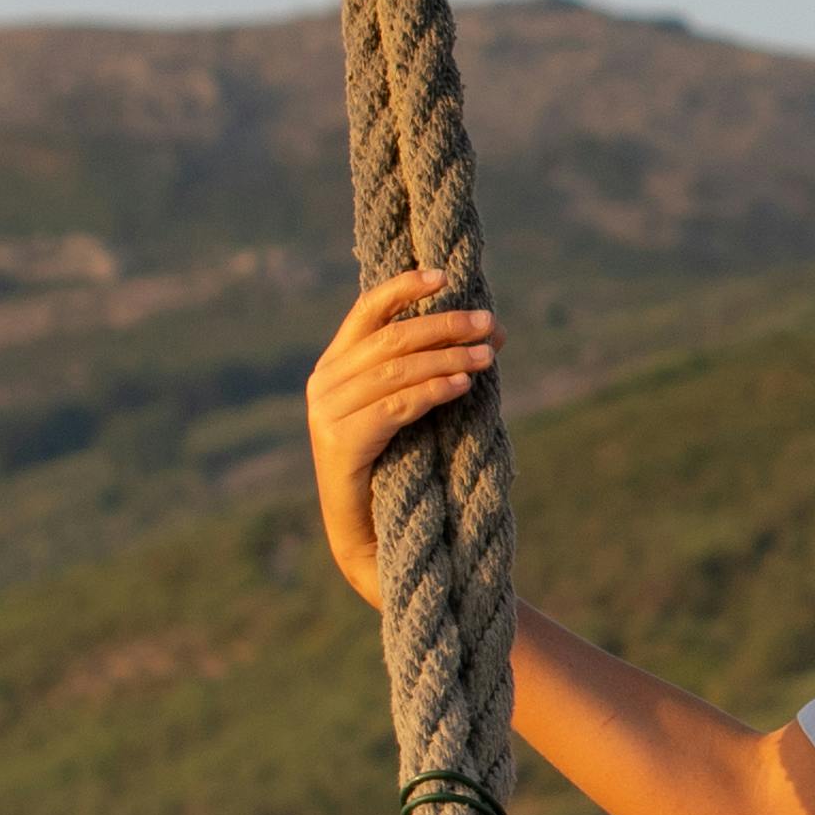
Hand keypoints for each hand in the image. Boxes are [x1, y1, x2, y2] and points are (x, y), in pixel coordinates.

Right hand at [299, 272, 498, 608]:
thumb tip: (488, 331)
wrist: (371, 538)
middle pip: (391, 339)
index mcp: (335, 365)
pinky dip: (432, 392)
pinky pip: (394, 407)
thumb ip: (430, 367)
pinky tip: (462, 386)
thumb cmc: (399, 467)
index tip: (446, 276)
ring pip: (395, 370)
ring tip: (487, 357)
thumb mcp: (408, 406)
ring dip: (447, 359)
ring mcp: (327, 414)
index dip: (405, 288)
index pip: (367, 310)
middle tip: (490, 325)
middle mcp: (324, 383)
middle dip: (445, 326)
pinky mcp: (340, 444)